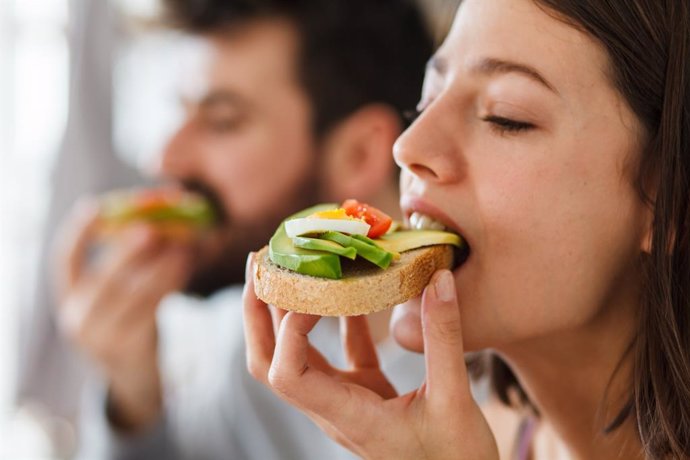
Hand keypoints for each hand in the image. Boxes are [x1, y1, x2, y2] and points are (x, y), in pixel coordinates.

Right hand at [54, 198, 191, 431]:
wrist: (133, 380)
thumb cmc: (127, 325)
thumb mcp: (114, 299)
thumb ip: (126, 267)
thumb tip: (155, 221)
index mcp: (70, 300)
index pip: (65, 262)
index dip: (80, 234)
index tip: (94, 206)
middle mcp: (79, 319)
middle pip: (104, 278)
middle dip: (129, 250)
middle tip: (153, 227)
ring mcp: (103, 337)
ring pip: (135, 293)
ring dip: (162, 265)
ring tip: (184, 243)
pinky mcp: (131, 346)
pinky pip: (154, 308)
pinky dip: (172, 282)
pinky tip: (186, 264)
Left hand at [243, 254, 498, 459]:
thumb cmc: (458, 459)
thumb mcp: (455, 399)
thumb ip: (443, 339)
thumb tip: (437, 279)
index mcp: (347, 416)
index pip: (287, 374)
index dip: (288, 330)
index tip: (314, 290)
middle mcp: (333, 409)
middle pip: (269, 363)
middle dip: (258, 312)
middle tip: (262, 262)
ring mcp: (344, 401)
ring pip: (294, 357)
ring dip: (286, 313)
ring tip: (290, 266)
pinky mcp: (363, 395)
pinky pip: (338, 354)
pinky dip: (336, 320)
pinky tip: (349, 289)